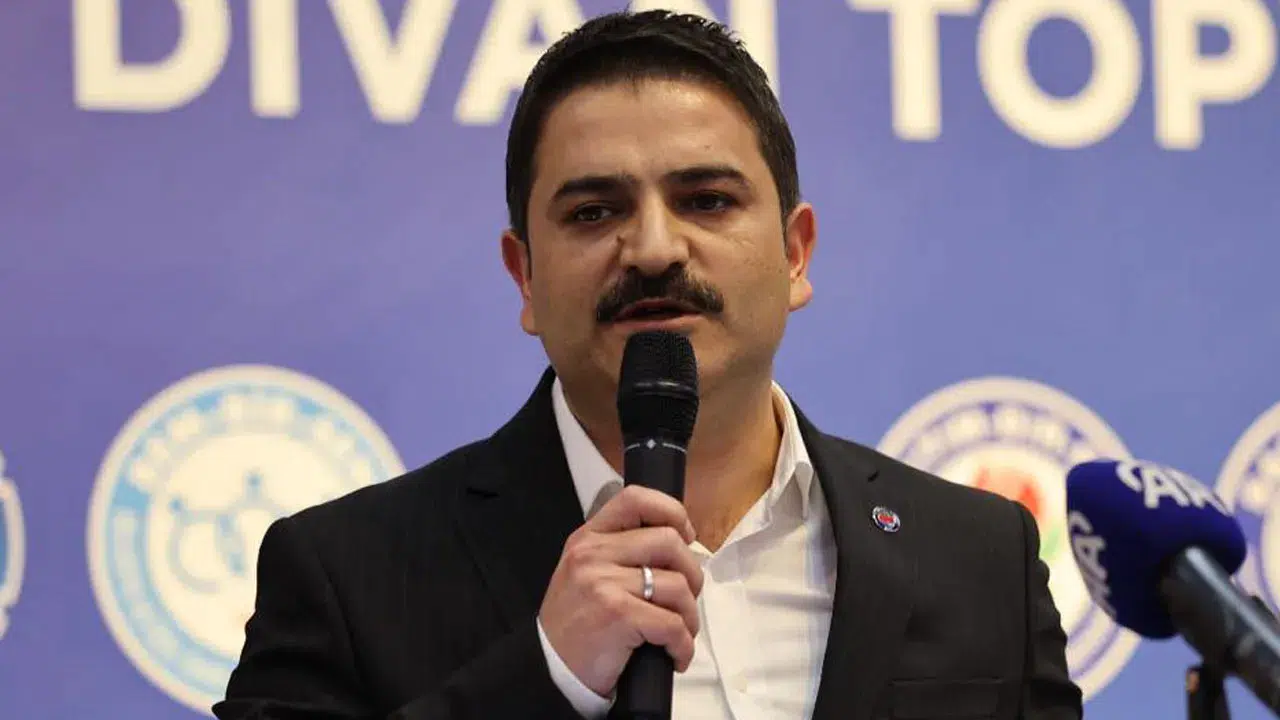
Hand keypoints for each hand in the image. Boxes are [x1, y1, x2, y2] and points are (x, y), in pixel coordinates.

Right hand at [538, 485, 704, 697]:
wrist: (550, 669)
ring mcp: (604, 583)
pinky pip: (672, 625)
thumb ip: (621, 552)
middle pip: (669, 541)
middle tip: (685, 599)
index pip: (636, 499)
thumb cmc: (576, 623)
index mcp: (588, 537)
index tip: (686, 536)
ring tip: (679, 633)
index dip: (671, 511)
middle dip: (691, 573)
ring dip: (689, 615)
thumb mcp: (586, 572)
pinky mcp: (618, 615)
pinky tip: (675, 655)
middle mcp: (593, 554)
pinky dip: (683, 645)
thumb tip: (679, 543)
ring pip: (678, 585)